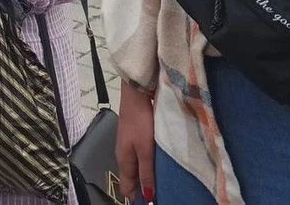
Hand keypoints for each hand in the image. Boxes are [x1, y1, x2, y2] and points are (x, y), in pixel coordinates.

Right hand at [116, 80, 155, 203]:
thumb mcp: (145, 149)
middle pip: (132, 179)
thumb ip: (146, 172)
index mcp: (124, 162)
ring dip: (148, 174)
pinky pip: (141, 157)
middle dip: (145, 187)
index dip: (138, 198)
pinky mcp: (135, 137)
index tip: (155, 200)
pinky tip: (160, 161)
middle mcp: (124, 156)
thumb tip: (148, 196)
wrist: (135, 94)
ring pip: (137, 168)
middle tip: (164, 190)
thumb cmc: (140, 123)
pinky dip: (149, 162)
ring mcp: (128, 146)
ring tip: (165, 178)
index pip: (126, 189)